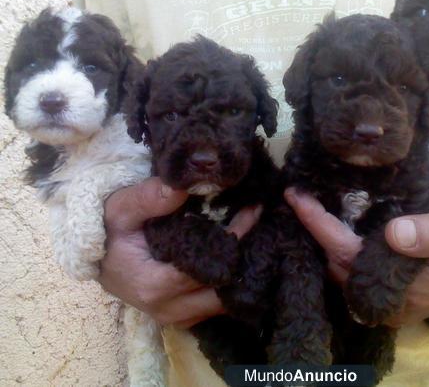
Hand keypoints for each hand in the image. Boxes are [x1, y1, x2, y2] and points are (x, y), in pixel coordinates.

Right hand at [101, 177, 260, 327]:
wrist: (95, 257)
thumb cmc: (108, 231)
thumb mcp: (120, 209)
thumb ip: (148, 198)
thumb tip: (182, 186)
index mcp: (154, 285)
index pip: (208, 265)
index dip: (234, 238)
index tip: (252, 211)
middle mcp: (168, 308)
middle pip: (222, 291)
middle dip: (243, 258)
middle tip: (258, 223)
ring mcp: (175, 317)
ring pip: (222, 303)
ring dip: (239, 272)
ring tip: (254, 237)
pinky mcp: (181, 316)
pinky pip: (213, 306)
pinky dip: (228, 283)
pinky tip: (237, 255)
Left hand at [284, 188, 428, 325]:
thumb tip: (394, 233)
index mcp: (399, 291)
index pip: (345, 253)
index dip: (318, 224)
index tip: (294, 196)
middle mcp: (387, 302)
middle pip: (337, 265)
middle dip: (313, 232)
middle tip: (297, 196)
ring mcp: (389, 301)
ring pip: (343, 271)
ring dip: (325, 241)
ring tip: (308, 208)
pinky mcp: (394, 294)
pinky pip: (356, 272)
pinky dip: (341, 248)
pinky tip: (336, 226)